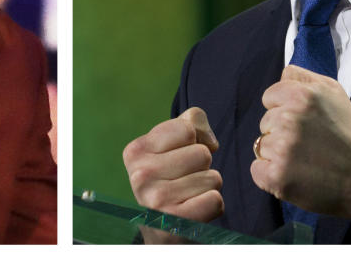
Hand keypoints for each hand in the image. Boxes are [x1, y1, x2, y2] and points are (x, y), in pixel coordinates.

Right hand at [123, 107, 224, 222]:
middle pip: (202, 153)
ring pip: (212, 178)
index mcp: (135, 151)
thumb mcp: (173, 143)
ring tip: (188, 195)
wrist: (162, 229)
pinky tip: (195, 209)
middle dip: (201, 166)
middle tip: (184, 180)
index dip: (192, 141)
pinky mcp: (175, 222)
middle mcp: (140, 174)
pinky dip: (213, 205)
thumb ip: (193, 122)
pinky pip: (215, 200)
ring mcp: (156, 199)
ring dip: (207, 186)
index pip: (187, 128)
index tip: (177, 157)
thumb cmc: (171, 177)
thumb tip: (210, 143)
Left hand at [251, 65, 350, 225]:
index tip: (303, 122)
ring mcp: (281, 149)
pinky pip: (257, 169)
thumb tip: (281, 74)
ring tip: (305, 159)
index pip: (269, 97)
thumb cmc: (348, 135)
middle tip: (309, 143)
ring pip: (261, 145)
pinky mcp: (276, 176)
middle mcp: (288, 119)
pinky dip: (270, 175)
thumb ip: (302, 77)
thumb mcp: (334, 92)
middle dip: (281, 131)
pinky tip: (294, 175)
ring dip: (277, 154)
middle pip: (265, 122)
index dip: (283, 109)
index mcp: (300, 95)